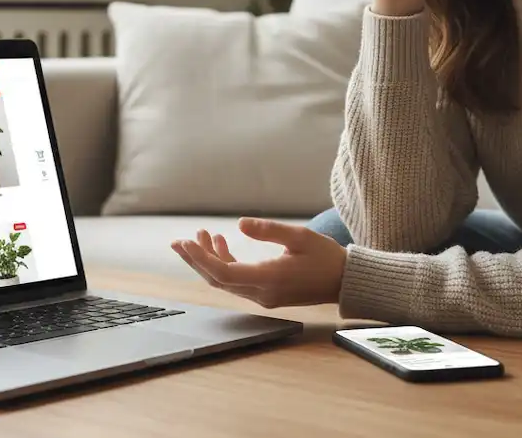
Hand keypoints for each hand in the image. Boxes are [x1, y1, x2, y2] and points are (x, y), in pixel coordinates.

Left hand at [170, 218, 346, 308]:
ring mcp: (263, 296)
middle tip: (177, 241)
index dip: (201, 258)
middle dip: (195, 260)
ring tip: (201, 234)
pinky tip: (221, 243)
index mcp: (268, 279)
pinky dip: (224, 264)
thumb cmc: (325, 257)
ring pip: (224, 282)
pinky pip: (236, 282)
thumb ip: (268, 230)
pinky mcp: (266, 294)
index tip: (185, 242)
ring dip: (209, 260)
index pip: (223, 273)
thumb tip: (239, 224)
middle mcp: (261, 293)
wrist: (344, 281)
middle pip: (217, 280)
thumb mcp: (299, 237)